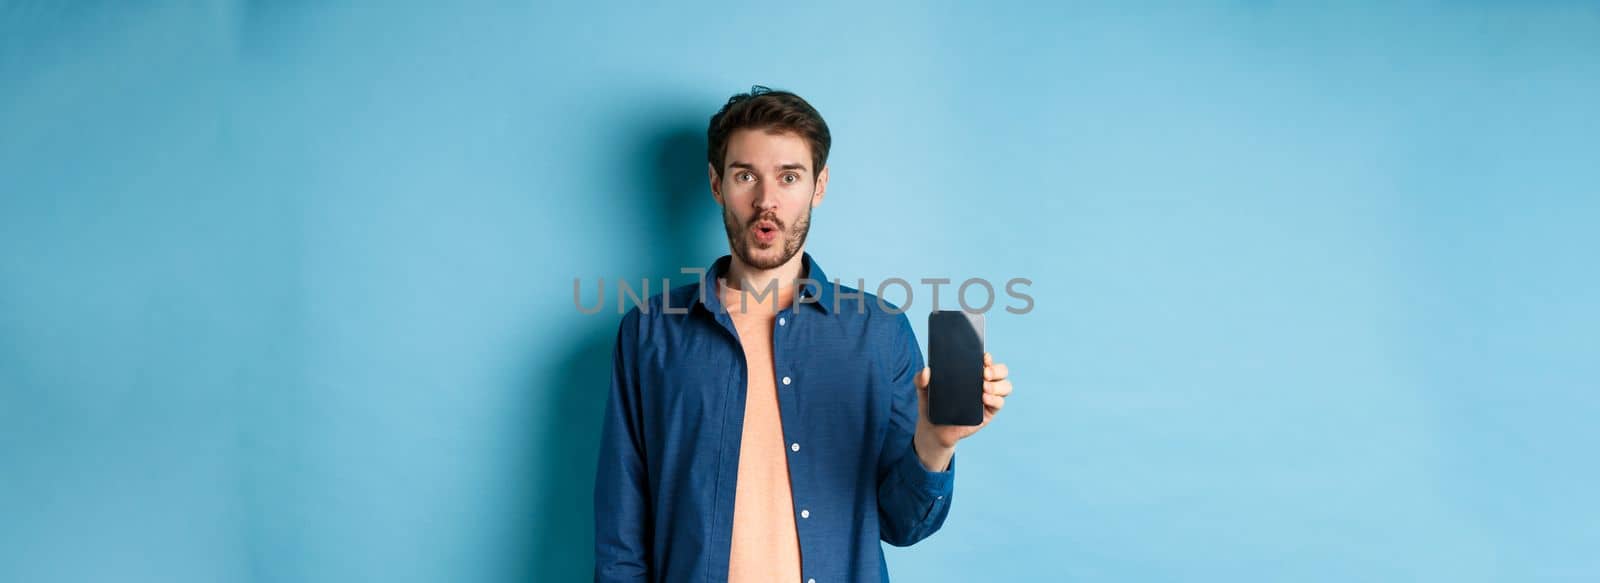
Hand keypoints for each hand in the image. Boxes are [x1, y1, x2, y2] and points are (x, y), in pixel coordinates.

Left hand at [912, 353, 1011, 470]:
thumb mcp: (923, 390)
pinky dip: (995, 399)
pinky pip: (1000, 403)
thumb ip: (920, 379)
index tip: (983, 357)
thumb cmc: (932, 404)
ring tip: (983, 388)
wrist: (933, 429)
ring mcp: (988, 397)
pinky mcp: (988, 412)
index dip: (988, 357)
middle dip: (996, 369)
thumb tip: (926, 370)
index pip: (986, 360)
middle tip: (984, 373)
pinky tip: (984, 399)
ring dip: (997, 385)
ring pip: (1005, 386)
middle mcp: (983, 382)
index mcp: (971, 372)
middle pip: (1002, 370)